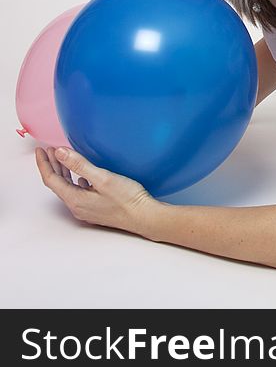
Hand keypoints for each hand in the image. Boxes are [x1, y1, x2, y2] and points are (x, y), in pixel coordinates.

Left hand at [36, 146, 156, 236]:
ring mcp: (86, 209)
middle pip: (58, 184)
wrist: (144, 217)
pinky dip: (75, 180)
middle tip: (49, 150)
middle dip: (52, 166)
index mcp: (75, 199)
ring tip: (62, 158)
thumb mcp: (103, 178)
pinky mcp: (96, 209)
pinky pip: (78, 192)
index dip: (44, 163)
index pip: (51, 179)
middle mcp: (77, 207)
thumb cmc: (127, 199)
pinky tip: (81, 176)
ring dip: (63, 172)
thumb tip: (59, 152)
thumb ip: (80, 165)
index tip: (41, 149)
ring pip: (68, 188)